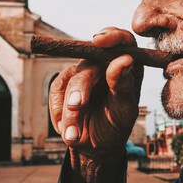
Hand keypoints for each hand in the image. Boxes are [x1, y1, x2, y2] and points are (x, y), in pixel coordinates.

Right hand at [49, 28, 143, 162]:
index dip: (112, 36)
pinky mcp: (64, 83)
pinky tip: (68, 130)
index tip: (99, 40)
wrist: (95, 146)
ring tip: (73, 135)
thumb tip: (124, 59)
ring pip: (71, 79)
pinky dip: (59, 112)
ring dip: (69, 110)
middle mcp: (104, 64)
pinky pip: (56, 90)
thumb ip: (124, 85)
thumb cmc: (116, 126)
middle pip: (89, 63)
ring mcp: (83, 72)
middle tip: (76, 106)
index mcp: (126, 66)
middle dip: (80, 88)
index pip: (123, 41)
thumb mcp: (125, 110)